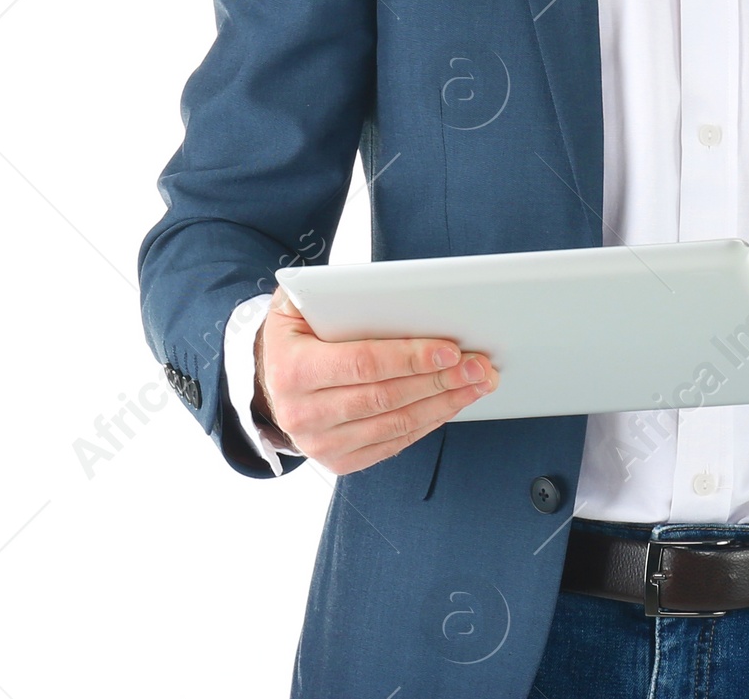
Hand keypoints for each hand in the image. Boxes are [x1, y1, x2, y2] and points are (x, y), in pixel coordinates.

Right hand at [252, 286, 498, 474]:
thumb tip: (378, 287)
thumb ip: (328, 292)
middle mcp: (302, 414)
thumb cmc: (296, 332)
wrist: (269, 378)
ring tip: (478, 383)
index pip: (363, 364)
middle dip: (440, 380)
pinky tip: (453, 403)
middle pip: (386, 397)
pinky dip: (428, 423)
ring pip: (395, 424)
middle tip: (480, 365)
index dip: (410, 357)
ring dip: (444, 403)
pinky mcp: (338, 460)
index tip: (451, 349)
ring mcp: (320, 444)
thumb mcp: (297, 303)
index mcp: (293, 370)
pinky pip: (393, 443)